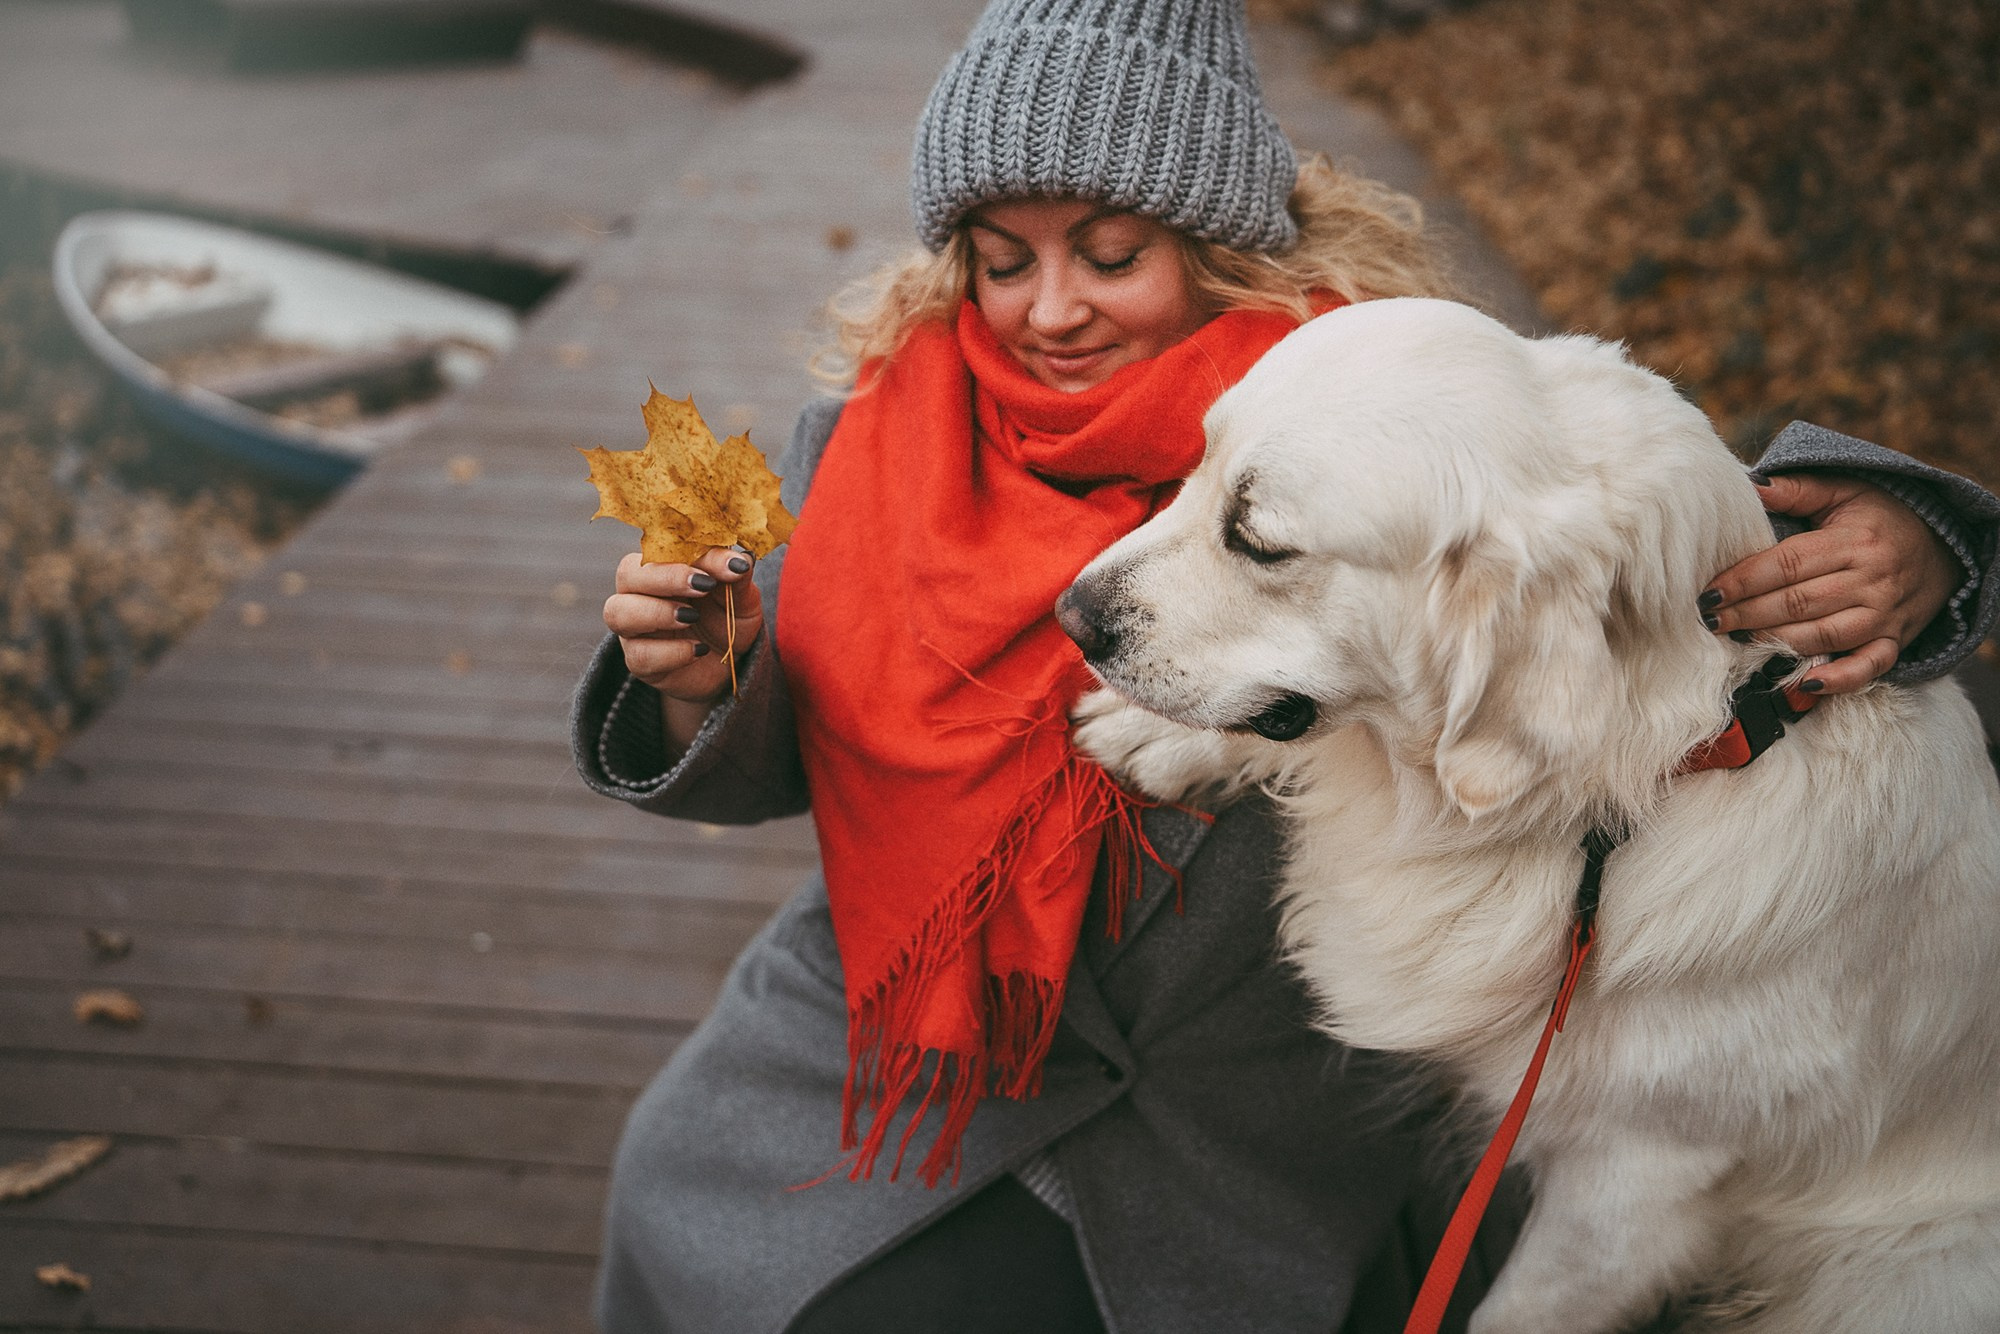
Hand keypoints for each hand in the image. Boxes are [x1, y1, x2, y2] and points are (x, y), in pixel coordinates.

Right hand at [604, 547, 762, 706]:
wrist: (730, 663)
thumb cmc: (729, 618)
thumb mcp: (741, 599)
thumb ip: (738, 580)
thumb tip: (742, 559)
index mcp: (663, 565)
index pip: (667, 548)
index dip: (697, 553)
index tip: (732, 565)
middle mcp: (639, 592)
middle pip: (628, 573)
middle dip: (666, 577)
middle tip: (704, 585)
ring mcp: (633, 627)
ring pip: (617, 612)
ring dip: (656, 612)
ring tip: (691, 617)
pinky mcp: (638, 661)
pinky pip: (639, 654)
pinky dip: (671, 652)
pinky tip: (697, 650)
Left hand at [1699, 473, 1956, 693]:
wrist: (1946, 546)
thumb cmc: (1880, 517)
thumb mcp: (1846, 491)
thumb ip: (1799, 490)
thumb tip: (1752, 486)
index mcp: (1855, 541)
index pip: (1789, 564)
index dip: (1746, 579)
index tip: (1709, 590)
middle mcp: (1872, 580)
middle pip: (1799, 603)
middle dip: (1748, 613)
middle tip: (1710, 619)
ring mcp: (1885, 614)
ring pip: (1825, 635)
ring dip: (1777, 641)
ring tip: (1738, 639)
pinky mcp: (1895, 641)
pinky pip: (1870, 666)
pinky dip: (1840, 679)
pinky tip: (1806, 685)